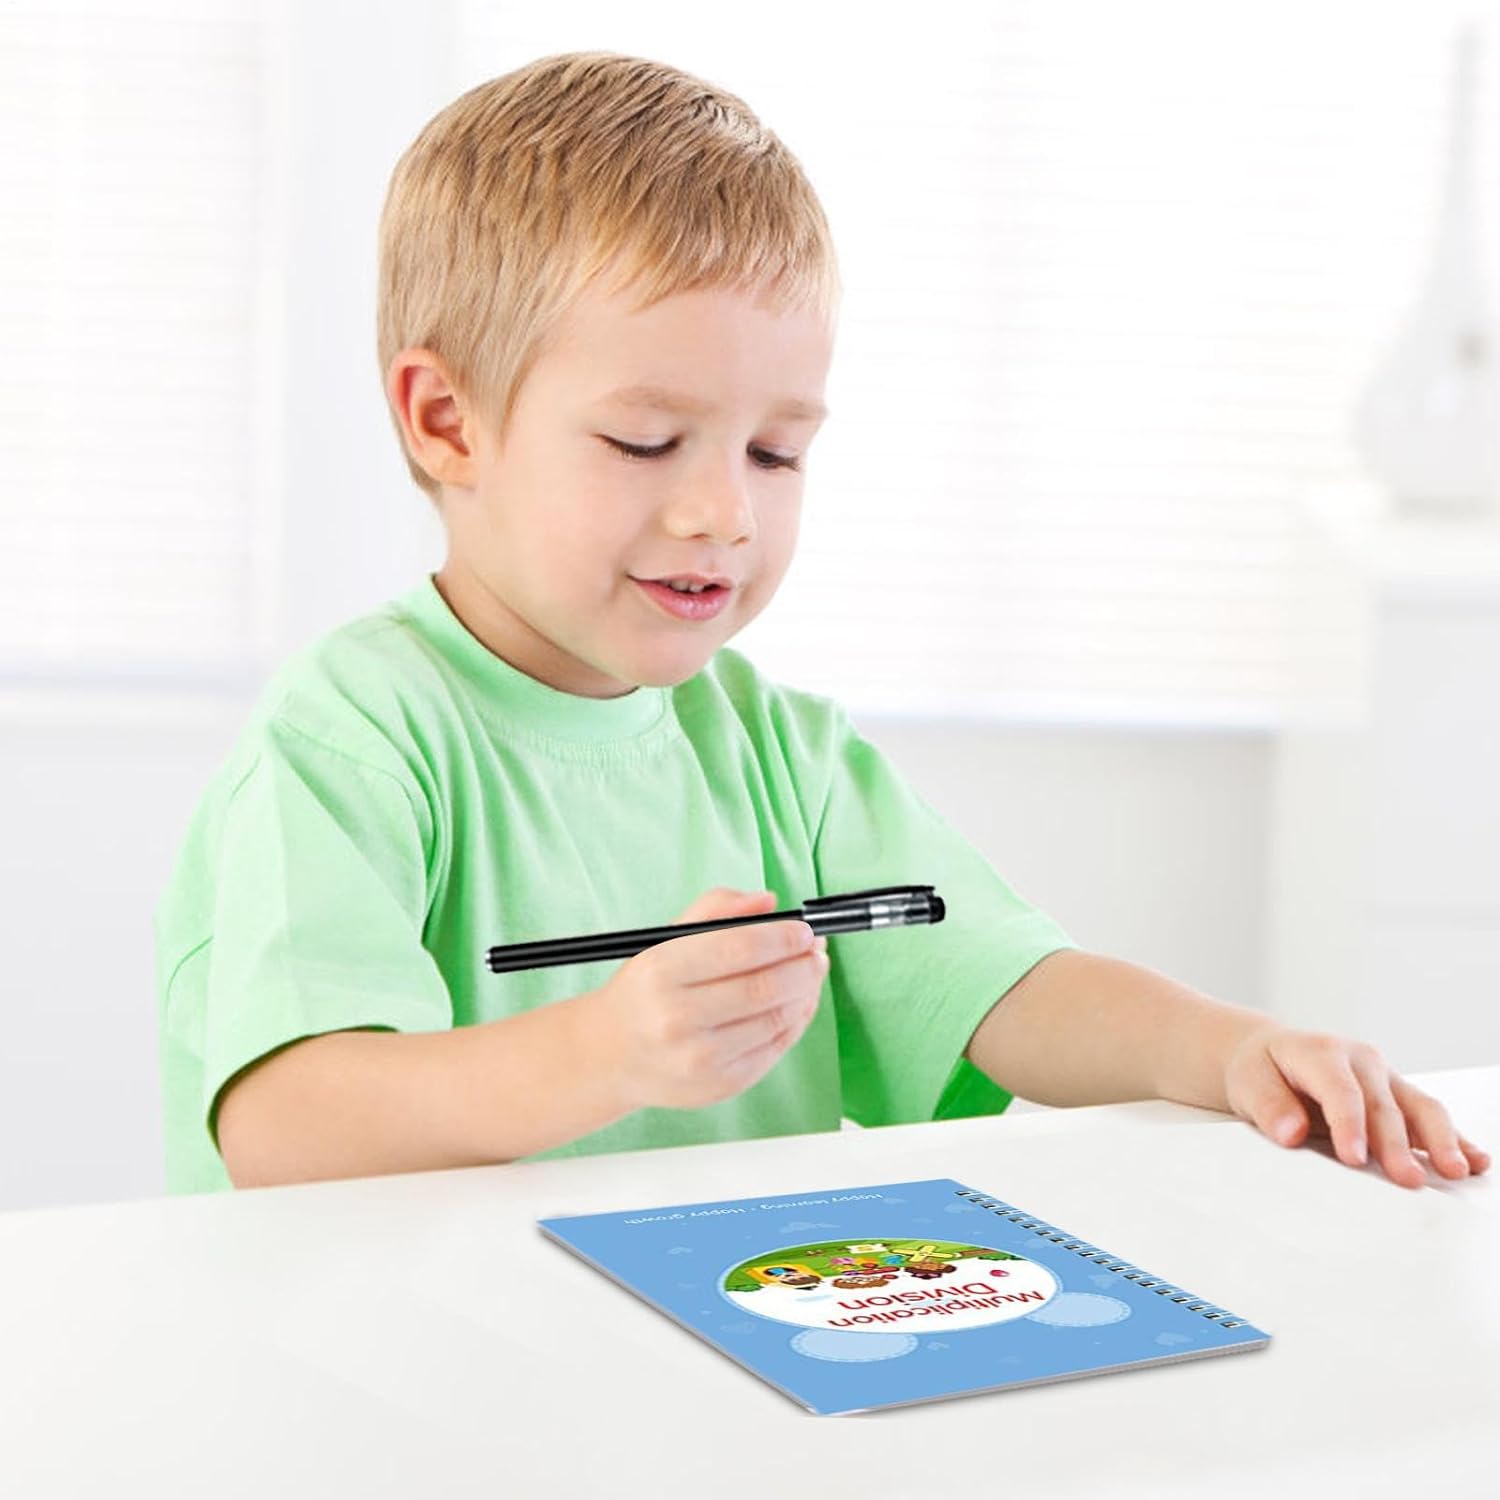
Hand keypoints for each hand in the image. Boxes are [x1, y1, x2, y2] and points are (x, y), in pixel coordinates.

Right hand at [586, 888, 828, 1112]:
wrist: (612, 1055)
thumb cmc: (646, 990)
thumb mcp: (667, 938)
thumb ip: (717, 909)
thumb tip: (769, 902)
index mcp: (661, 971)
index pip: (739, 948)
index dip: (782, 937)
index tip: (804, 929)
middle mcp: (676, 1018)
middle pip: (764, 988)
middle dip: (803, 965)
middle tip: (817, 951)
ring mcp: (699, 1059)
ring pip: (775, 1020)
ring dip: (805, 992)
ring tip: (812, 973)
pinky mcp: (720, 1085)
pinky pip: (774, 1050)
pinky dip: (796, 1022)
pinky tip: (799, 1003)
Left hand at [1223, 1024, 1490, 1187]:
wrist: (1273, 1054)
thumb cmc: (1262, 1069)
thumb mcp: (1249, 1080)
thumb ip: (1268, 1104)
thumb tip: (1290, 1131)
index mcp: (1321, 1052)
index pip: (1340, 1090)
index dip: (1349, 1124)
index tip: (1354, 1158)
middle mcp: (1361, 1061)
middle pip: (1383, 1105)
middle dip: (1396, 1144)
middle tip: (1408, 1181)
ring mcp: (1386, 1078)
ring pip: (1419, 1107)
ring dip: (1440, 1140)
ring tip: (1457, 1171)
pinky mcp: (1399, 1097)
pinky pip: (1430, 1116)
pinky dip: (1455, 1138)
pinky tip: (1475, 1160)